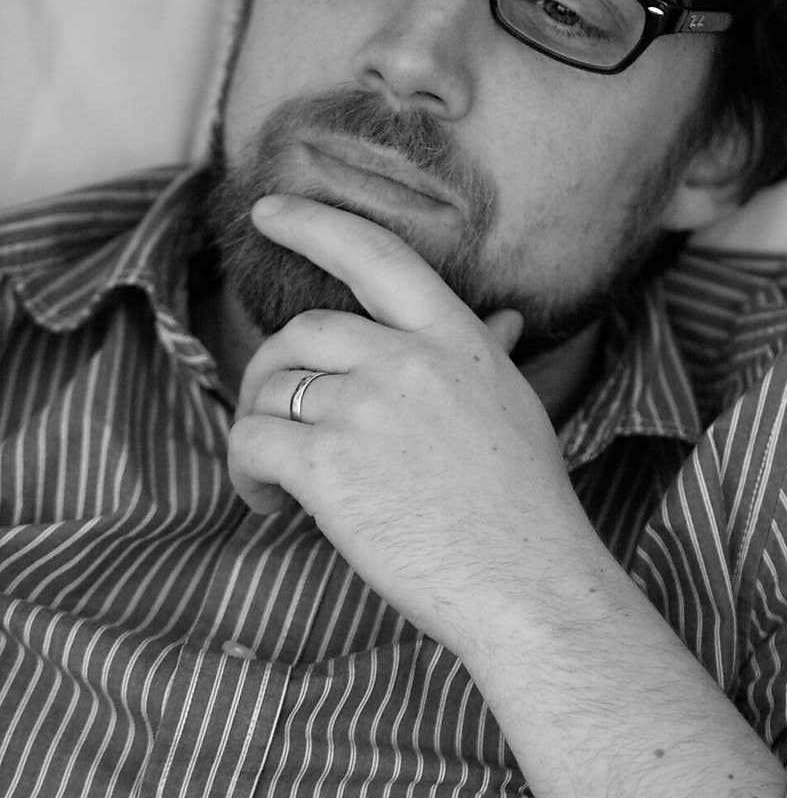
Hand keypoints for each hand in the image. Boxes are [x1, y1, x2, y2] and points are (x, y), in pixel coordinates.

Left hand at [228, 194, 593, 657]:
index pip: (375, 254)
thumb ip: (487, 354)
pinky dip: (245, 473)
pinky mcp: (328, 465)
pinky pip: (252, 443)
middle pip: (301, 332)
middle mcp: (408, 360)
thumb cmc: (527, 509)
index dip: (313, 223)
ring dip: (258, 430)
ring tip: (278, 482)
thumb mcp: (514, 408)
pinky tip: (268, 503)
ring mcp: (366, 409)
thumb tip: (502, 318)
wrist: (531, 585)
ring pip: (270, 390)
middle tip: (275, 418)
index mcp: (456, 339)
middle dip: (272, 371)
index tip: (268, 212)